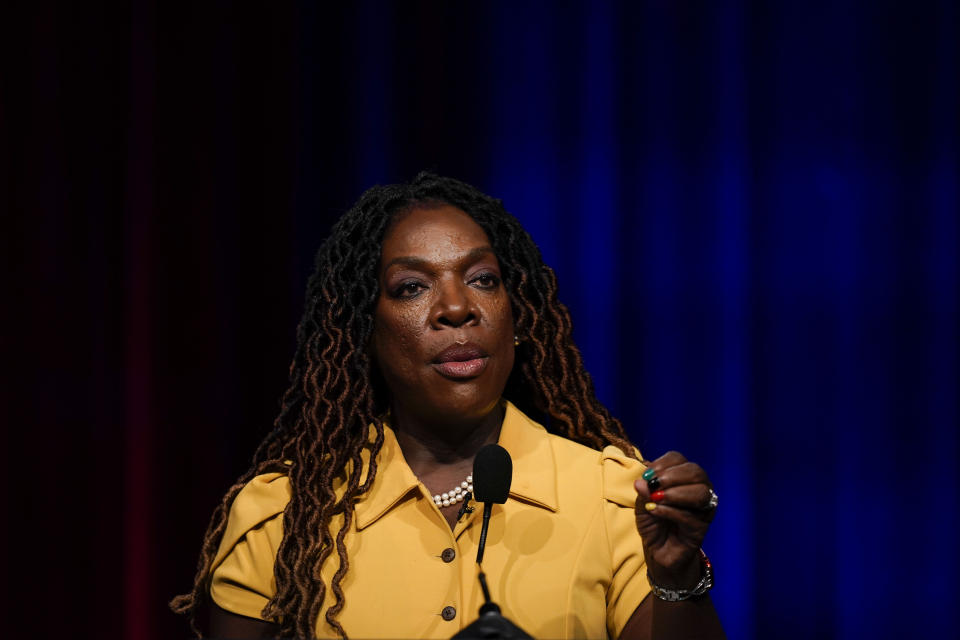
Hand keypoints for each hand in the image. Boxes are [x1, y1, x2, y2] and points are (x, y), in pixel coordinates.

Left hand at [634, 451, 715, 588]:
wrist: (659, 551)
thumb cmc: (653, 522)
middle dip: (672, 476)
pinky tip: (656, 512)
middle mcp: (698, 489)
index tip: (648, 474)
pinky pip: (691, 515)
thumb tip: (641, 481)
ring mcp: (703, 508)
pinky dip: (671, 511)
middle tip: (654, 486)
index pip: (679, 459)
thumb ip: (643, 492)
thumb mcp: (642, 504)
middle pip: (695, 472)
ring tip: (657, 499)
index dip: (663, 464)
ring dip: (675, 493)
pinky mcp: (702, 527)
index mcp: (683, 478)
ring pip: (700, 492)